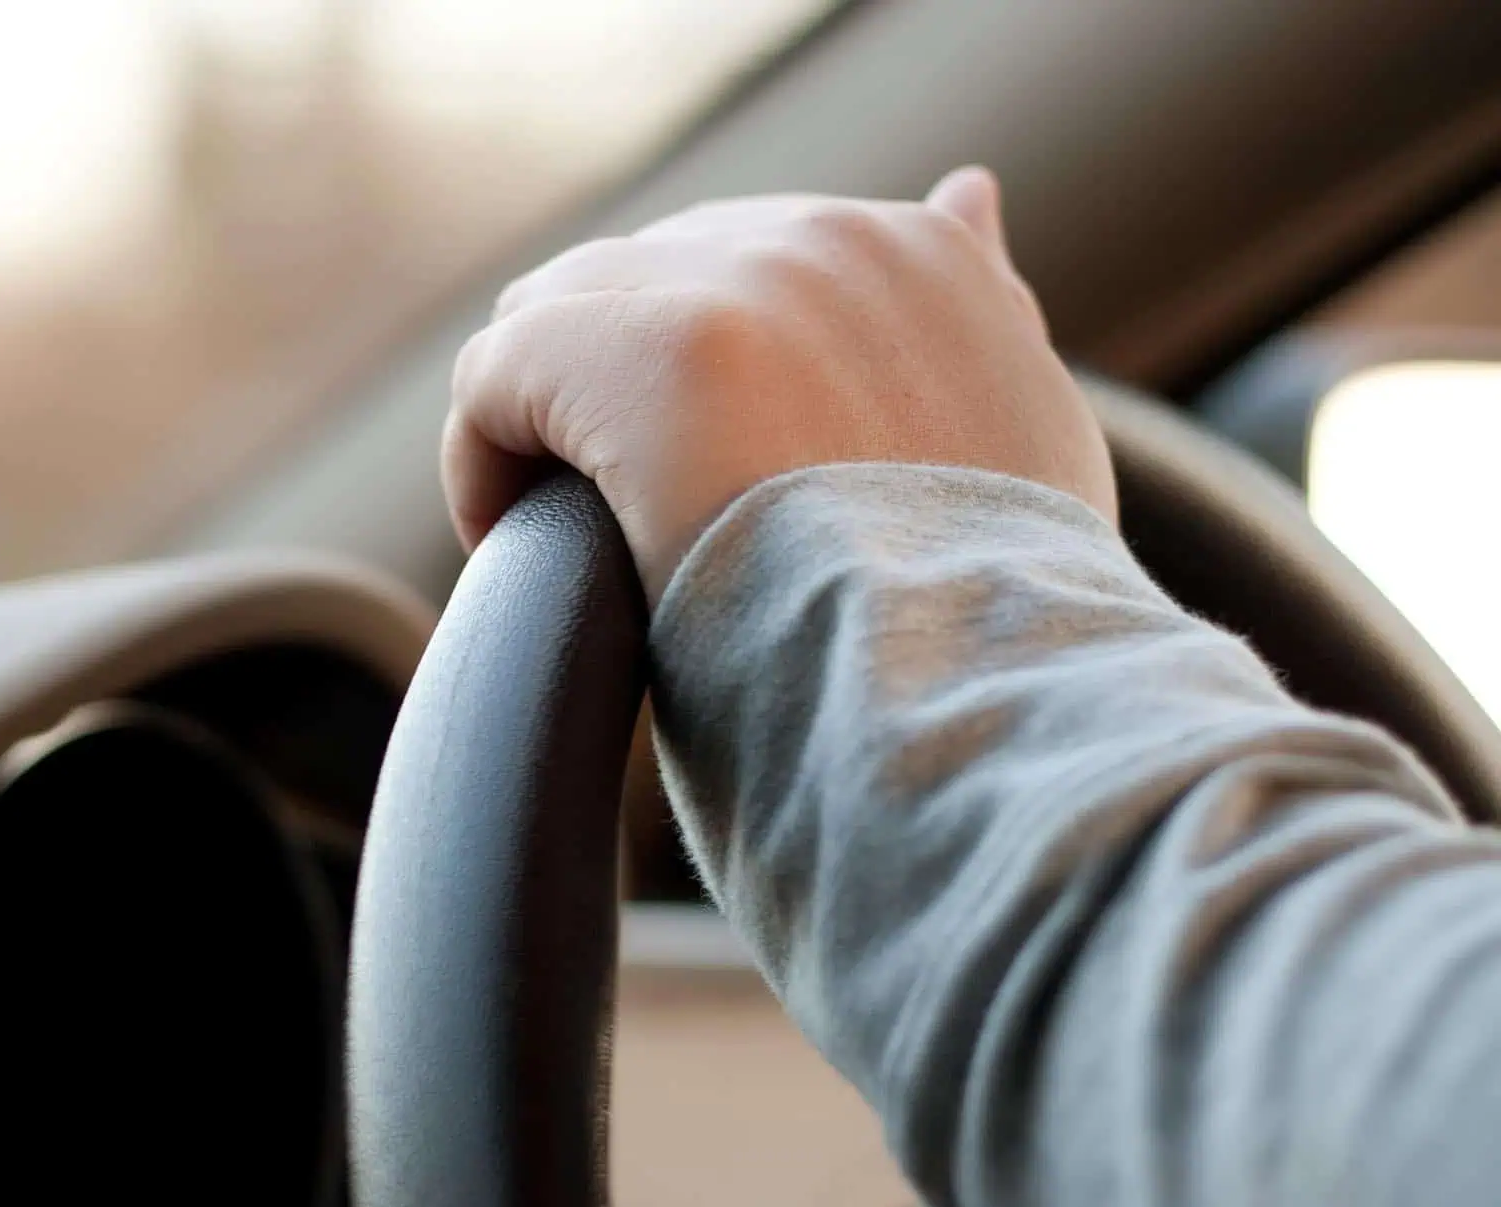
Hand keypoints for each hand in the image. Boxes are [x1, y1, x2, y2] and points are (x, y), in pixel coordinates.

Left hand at [441, 167, 1116, 599]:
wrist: (970, 702)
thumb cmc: (991, 622)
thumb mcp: (1031, 441)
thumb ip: (981, 317)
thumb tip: (964, 194)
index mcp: (922, 259)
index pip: (747, 262)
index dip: (703, 375)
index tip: (703, 482)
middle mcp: (833, 245)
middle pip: (643, 272)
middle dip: (615, 389)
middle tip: (620, 521)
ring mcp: (738, 287)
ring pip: (558, 312)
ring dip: (547, 421)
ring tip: (566, 540)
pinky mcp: (641, 354)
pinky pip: (496, 375)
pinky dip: (484, 461)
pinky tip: (513, 546)